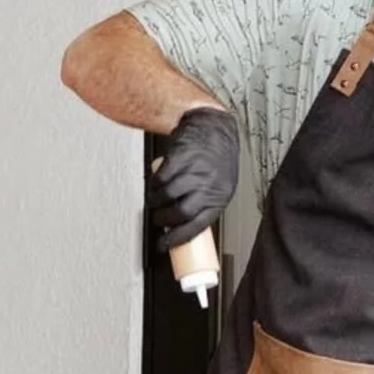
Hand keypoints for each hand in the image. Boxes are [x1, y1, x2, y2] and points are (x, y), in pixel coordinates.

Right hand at [147, 106, 239, 251]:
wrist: (214, 129)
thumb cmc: (215, 160)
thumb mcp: (217, 187)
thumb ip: (202, 206)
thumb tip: (182, 228)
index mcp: (219, 198)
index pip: (196, 227)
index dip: (176, 239)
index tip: (163, 245)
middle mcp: (209, 185)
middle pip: (180, 212)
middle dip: (163, 219)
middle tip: (158, 218)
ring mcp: (195, 170)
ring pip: (167, 196)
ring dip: (155, 202)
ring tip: (155, 200)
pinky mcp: (181, 157)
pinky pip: (161, 178)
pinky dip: (154, 184)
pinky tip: (155, 184)